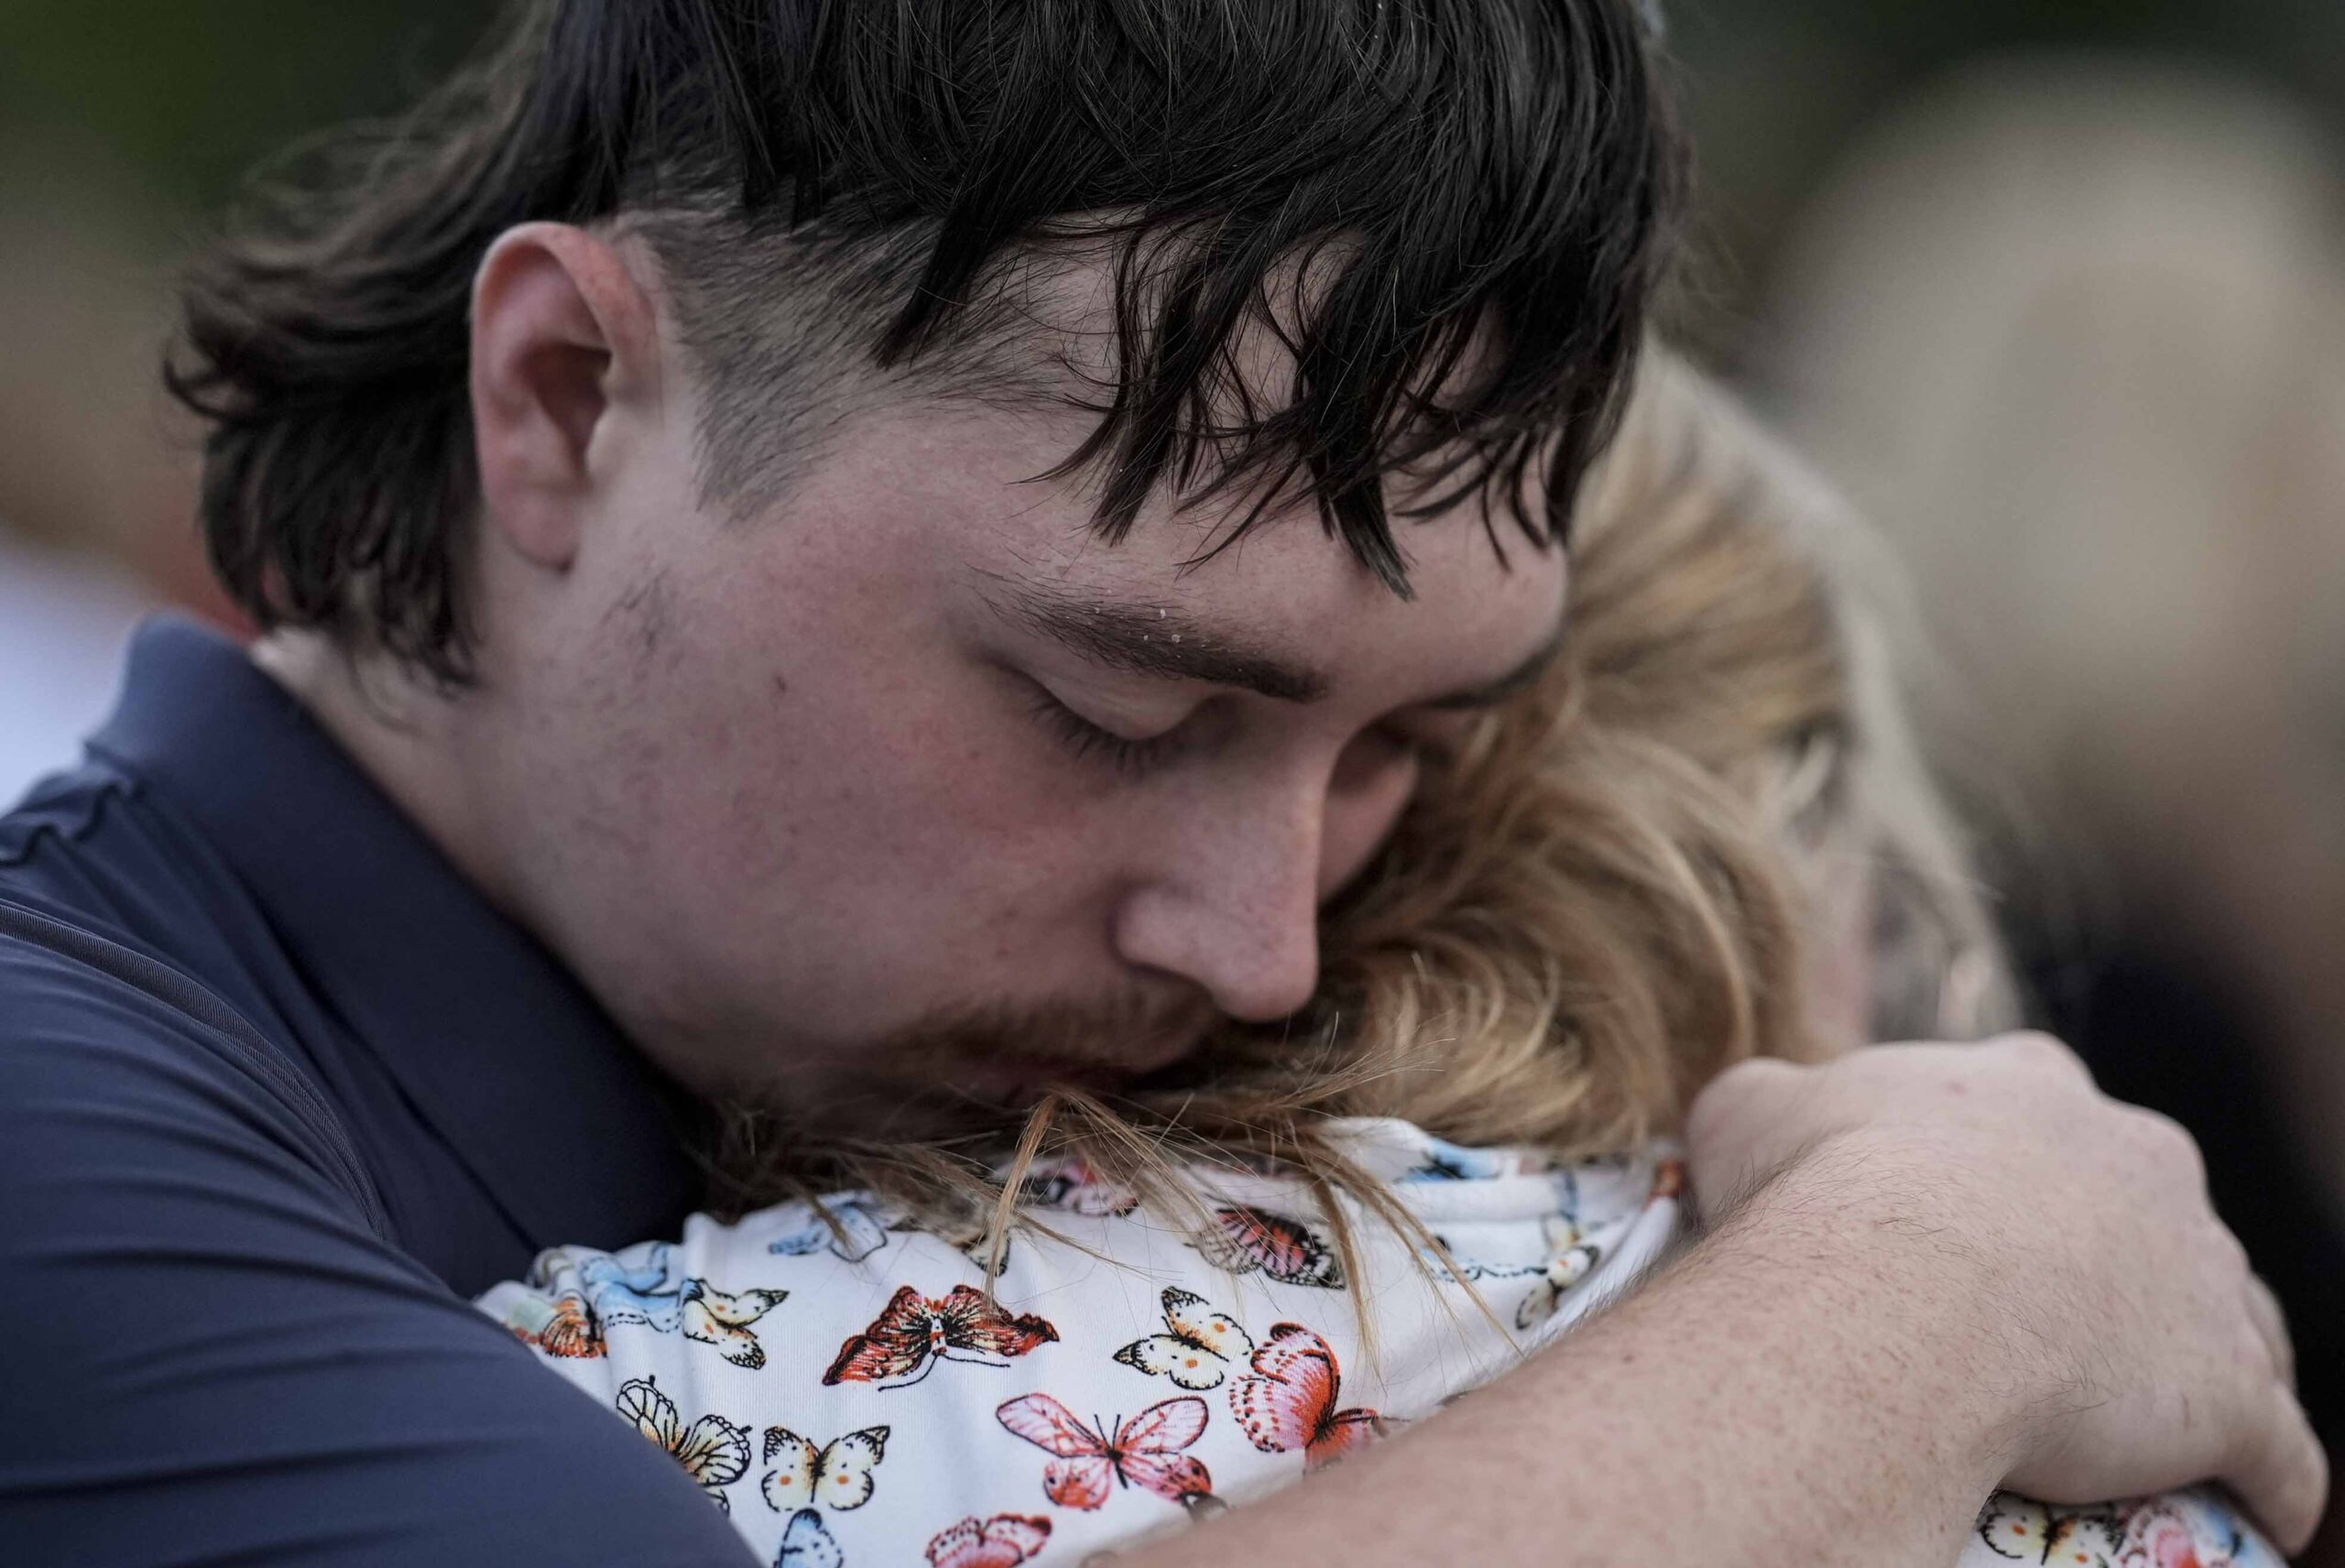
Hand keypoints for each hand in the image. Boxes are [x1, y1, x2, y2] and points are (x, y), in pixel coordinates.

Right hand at [1685, 1032, 2327, 1554]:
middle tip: (2042, 1312)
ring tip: (2155, 1414)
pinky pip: (2276, 1443)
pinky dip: (2269, 1476)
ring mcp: (2199, 1267)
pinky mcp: (2231, 1385)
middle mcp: (2135, 1155)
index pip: (2041, 1106)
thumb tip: (1766, 1110)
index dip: (2003, 1160)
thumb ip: (1775, 1100)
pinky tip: (2256, 1505)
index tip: (1962, 1206)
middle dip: (2114, 1250)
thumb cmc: (1815, 1192)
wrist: (1899, 1290)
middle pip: (2149, 1202)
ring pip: (2229, 1312)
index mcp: (2028, 1085)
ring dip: (2198, 1354)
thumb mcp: (1749, 1111)